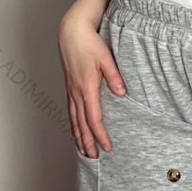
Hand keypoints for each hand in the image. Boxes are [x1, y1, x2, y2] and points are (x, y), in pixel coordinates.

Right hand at [59, 12, 126, 157]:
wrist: (71, 32)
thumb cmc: (89, 43)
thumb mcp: (105, 58)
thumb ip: (114, 76)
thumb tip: (122, 93)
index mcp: (87, 87)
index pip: (94, 118)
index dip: (100, 134)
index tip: (107, 147)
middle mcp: (77, 92)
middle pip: (81, 124)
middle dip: (88, 142)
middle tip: (94, 158)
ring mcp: (71, 90)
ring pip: (73, 119)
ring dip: (78, 137)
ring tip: (84, 151)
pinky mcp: (70, 87)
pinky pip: (70, 111)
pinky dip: (72, 125)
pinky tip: (75, 131)